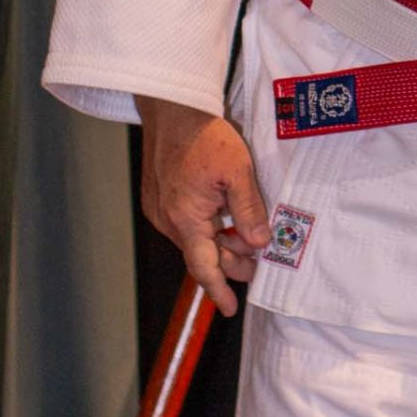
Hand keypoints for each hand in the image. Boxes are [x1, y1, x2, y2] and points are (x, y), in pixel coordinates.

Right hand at [138, 97, 270, 316]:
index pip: (204, 268)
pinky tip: (225, 215)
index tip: (231, 308)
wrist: (172, 108)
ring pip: (194, 237)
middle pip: (202, 253)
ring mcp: (160, 208)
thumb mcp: (238, 170)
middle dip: (230, 262)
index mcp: (185, 219)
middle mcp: (167, 219)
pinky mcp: (158, 196)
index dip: (219, 290)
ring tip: (247, 236)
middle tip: (257, 262)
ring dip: (220, 241)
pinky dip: (206, 225)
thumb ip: (249, 210)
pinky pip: (185, 222)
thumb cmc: (203, 135)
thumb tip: (259, 243)